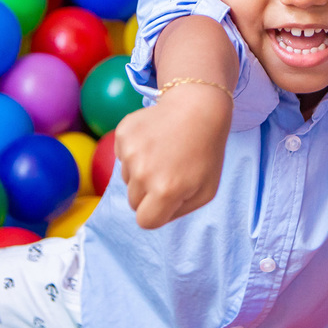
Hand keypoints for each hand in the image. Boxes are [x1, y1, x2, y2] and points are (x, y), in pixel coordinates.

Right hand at [114, 83, 232, 228]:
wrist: (198, 107)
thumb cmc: (205, 152)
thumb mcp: (205, 191)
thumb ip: (178, 211)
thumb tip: (153, 216)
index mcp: (166, 191)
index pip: (145, 221)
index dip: (155, 214)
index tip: (164, 202)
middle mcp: (143, 173)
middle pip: (133, 201)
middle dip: (148, 194)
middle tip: (169, 172)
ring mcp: (130, 151)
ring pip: (127, 178)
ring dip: (141, 171)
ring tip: (164, 152)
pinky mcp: (123, 134)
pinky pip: (122, 156)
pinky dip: (135, 151)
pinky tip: (155, 139)